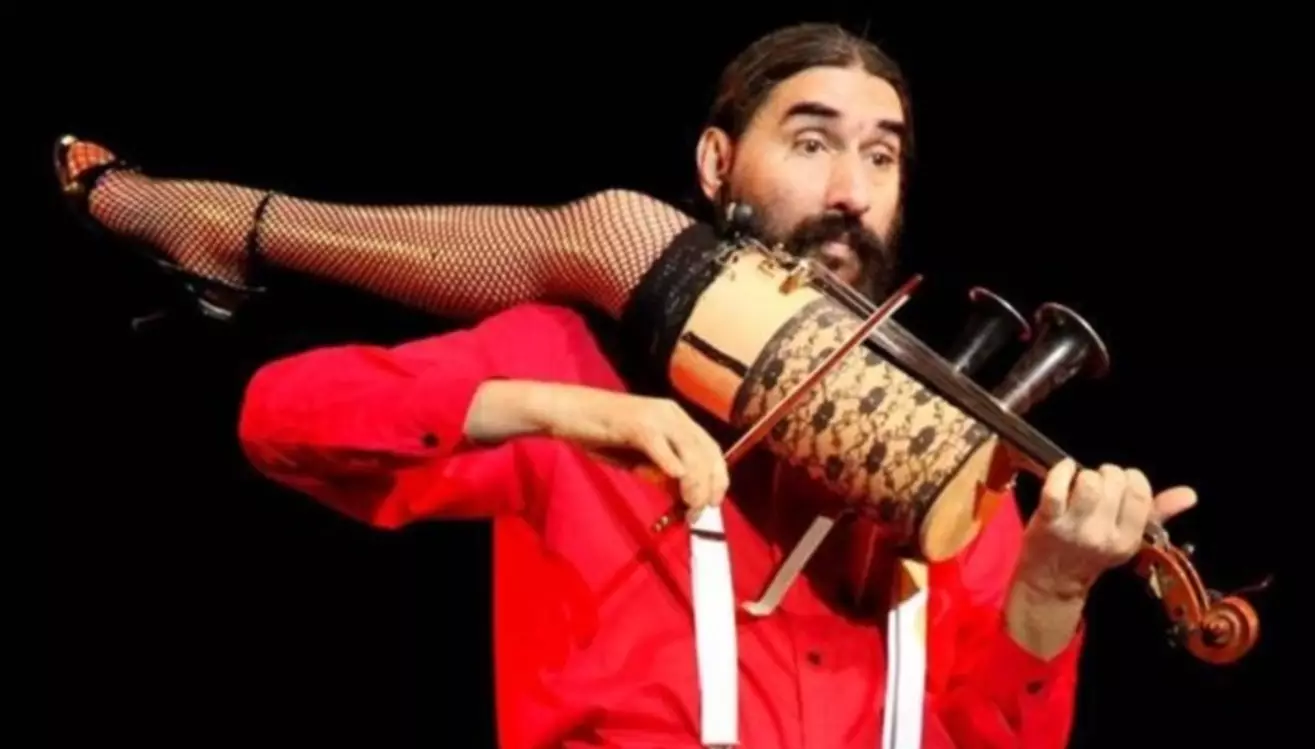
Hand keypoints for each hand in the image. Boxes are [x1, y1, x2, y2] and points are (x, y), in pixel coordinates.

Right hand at [468, 380, 729, 515]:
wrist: (567, 411)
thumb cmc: (600, 433)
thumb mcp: (637, 457)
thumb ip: (659, 471)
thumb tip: (680, 492)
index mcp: (676, 418)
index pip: (711, 448)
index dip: (718, 477)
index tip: (713, 504)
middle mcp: (672, 414)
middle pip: (706, 451)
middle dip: (708, 486)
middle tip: (699, 513)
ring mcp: (655, 416)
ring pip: (689, 450)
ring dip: (694, 482)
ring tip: (690, 505)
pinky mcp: (635, 422)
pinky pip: (659, 444)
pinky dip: (670, 463)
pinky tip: (673, 480)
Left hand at [1016, 458, 1197, 599]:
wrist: (1053, 580)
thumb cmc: (1091, 553)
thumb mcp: (1128, 538)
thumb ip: (1158, 513)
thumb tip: (1190, 494)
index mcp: (1128, 540)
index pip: (1140, 495)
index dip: (1132, 479)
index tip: (1122, 483)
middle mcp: (1103, 535)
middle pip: (1113, 483)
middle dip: (1108, 474)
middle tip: (1100, 483)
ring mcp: (1074, 528)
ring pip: (1088, 483)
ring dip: (1085, 474)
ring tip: (1082, 482)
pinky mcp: (1047, 520)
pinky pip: (1055, 488)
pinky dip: (1061, 472)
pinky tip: (1065, 470)